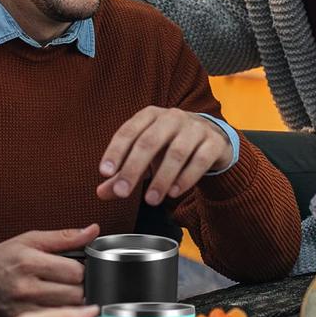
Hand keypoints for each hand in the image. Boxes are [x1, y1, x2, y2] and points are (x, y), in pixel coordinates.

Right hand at [0, 225, 99, 316]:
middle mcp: (26, 286)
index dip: (84, 269)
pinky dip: (62, 316)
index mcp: (30, 262)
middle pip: (75, 293)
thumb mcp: (32, 239)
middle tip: (77, 282)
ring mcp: (24, 307)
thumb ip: (65, 237)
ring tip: (70, 293)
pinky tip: (59, 306)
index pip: (75, 271)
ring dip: (75, 303)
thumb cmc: (5, 257)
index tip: (81, 268)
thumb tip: (93, 230)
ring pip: (67, 311)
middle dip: (82, 287)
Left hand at [97, 107, 232, 205]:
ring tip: (150, 200)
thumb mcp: (146, 157)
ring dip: (161, 179)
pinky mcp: (213, 142)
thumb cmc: (171, 145)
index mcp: (151, 115)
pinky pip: (200, 160)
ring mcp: (195, 128)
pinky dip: (186, 178)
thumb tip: (101, 192)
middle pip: (150, 141)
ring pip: (176, 152)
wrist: (211, 139)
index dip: (116, 151)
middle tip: (122, 192)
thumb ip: (124, 173)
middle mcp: (172, 117)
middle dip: (133, 168)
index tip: (105, 173)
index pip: (129, 130)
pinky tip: (174, 192)